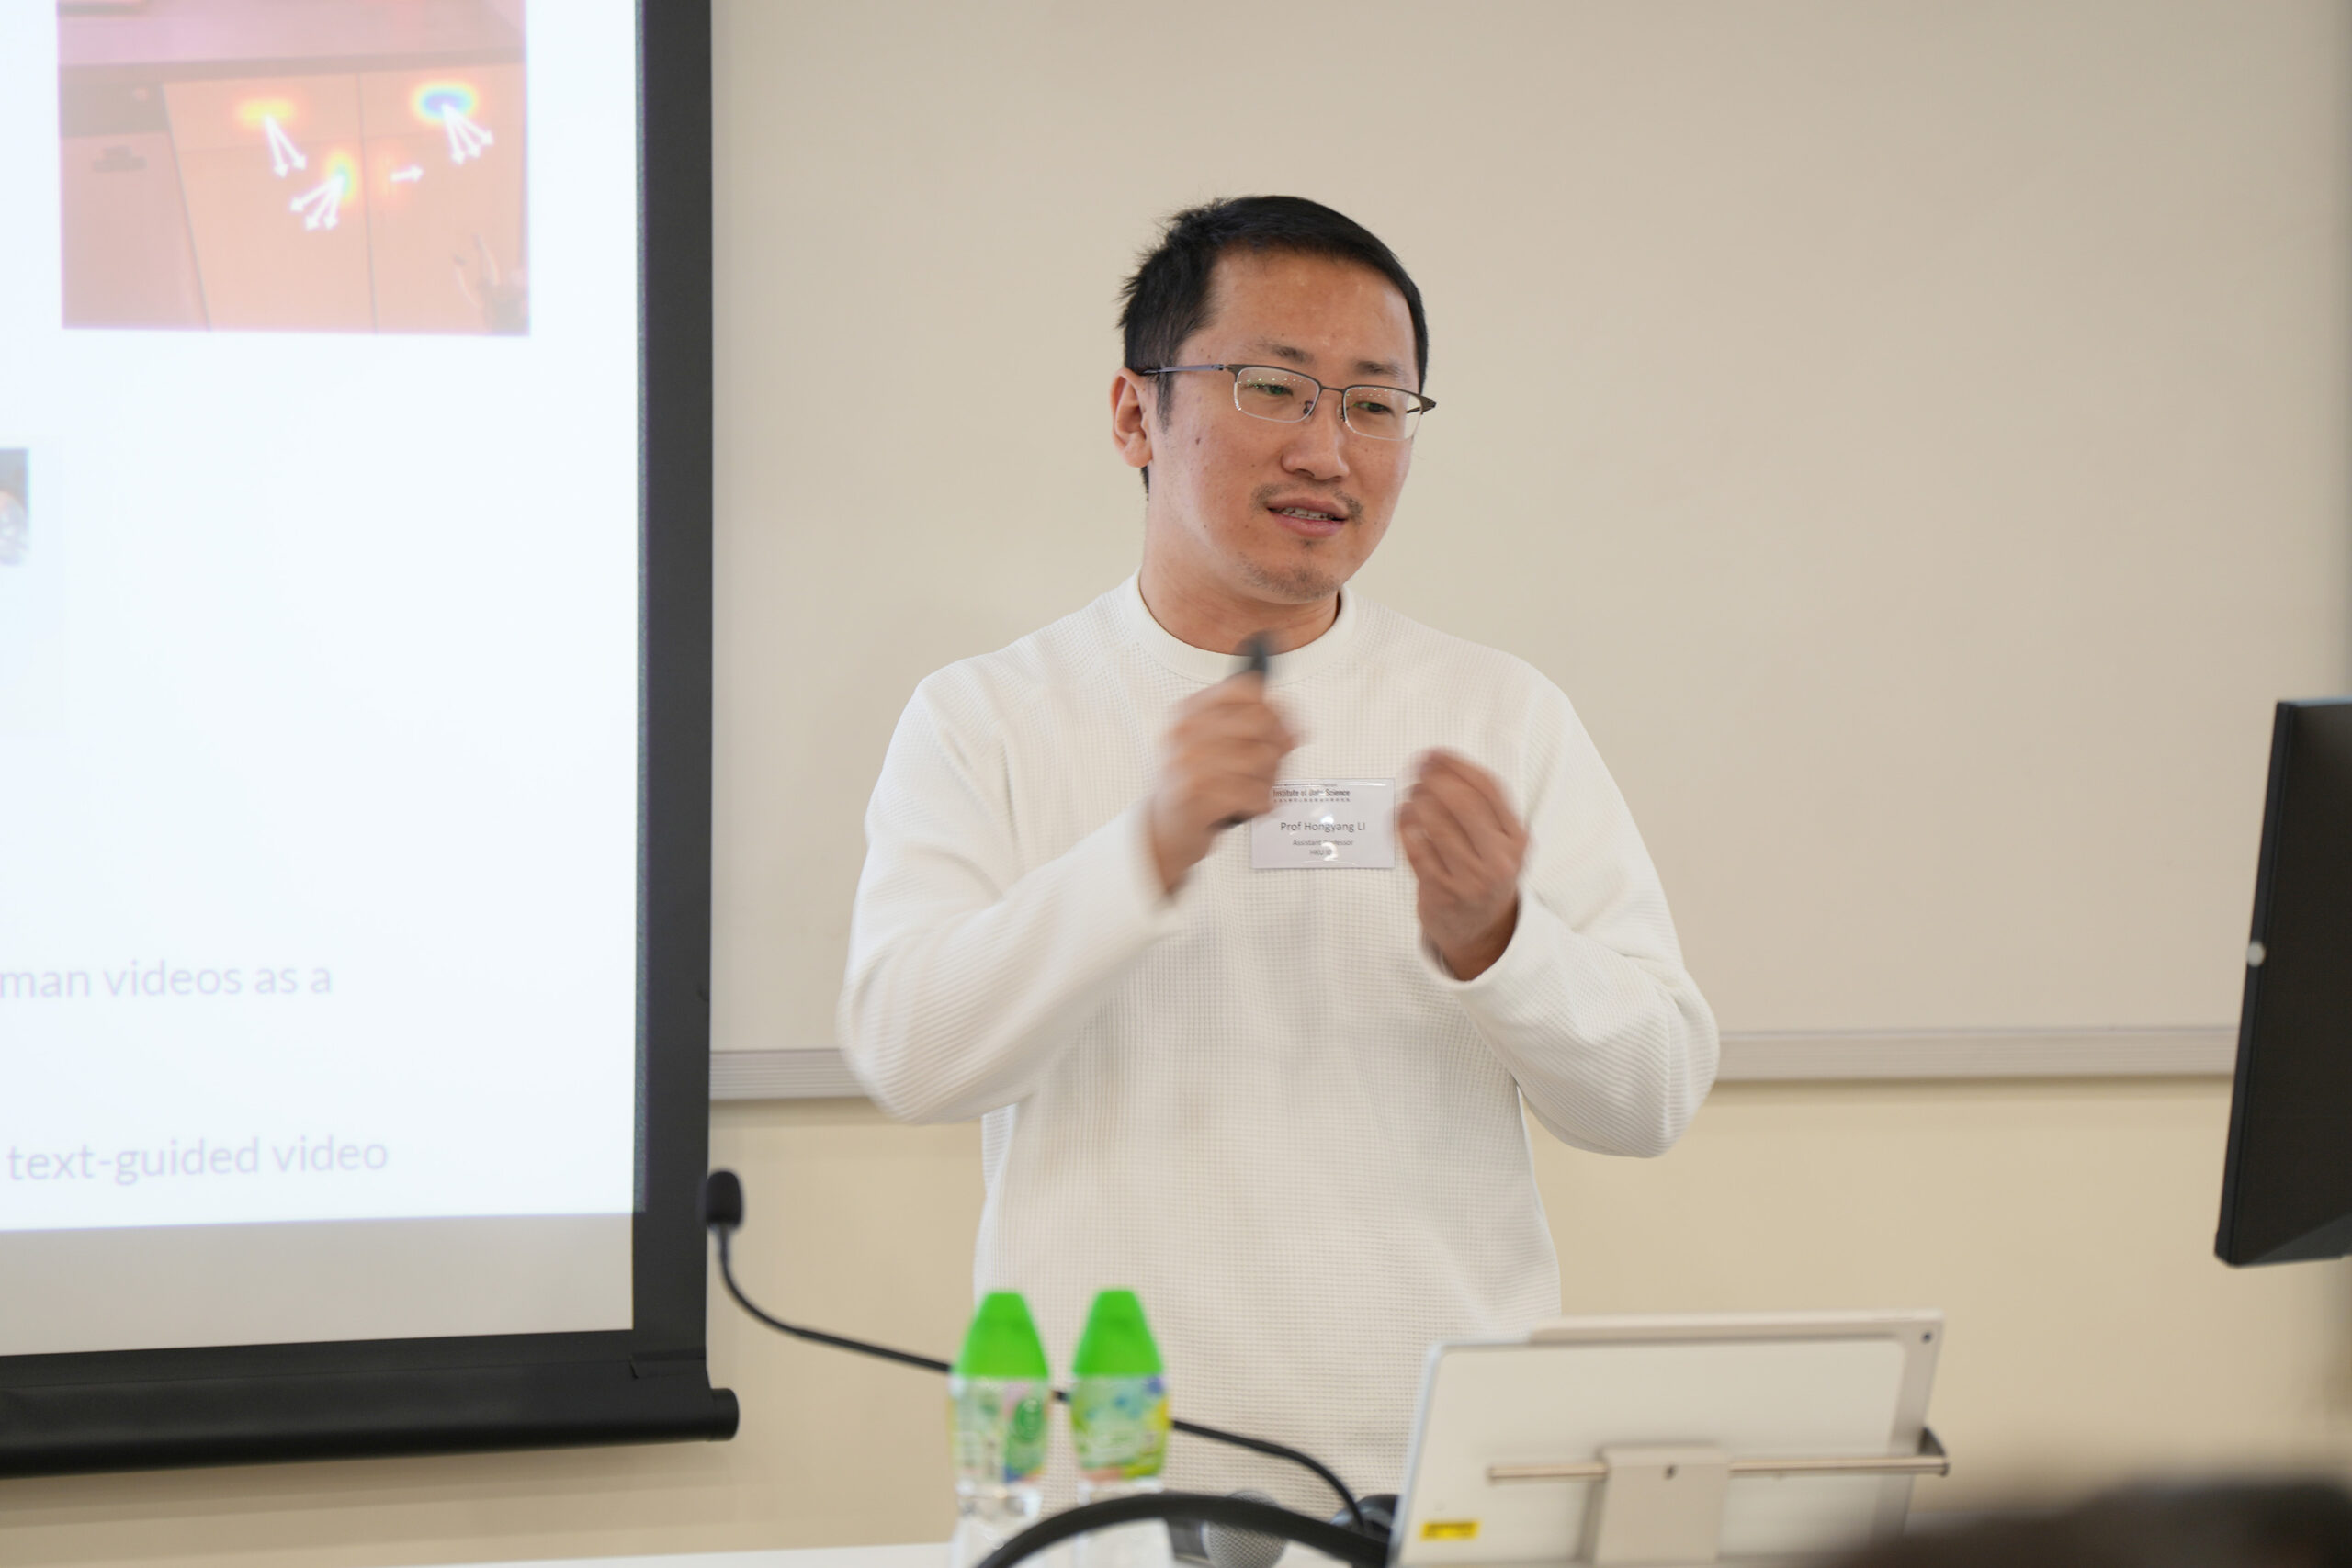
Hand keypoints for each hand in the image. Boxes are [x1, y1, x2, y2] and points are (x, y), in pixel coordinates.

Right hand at [1147, 674, 1296, 893]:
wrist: (1163, 829)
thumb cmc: (1191, 785)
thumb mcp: (1211, 747)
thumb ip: (1250, 732)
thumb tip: (1294, 730)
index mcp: (1189, 711)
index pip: (1246, 689)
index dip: (1275, 708)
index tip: (1283, 728)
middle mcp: (1186, 731)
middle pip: (1261, 721)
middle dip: (1277, 747)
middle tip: (1272, 766)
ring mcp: (1188, 761)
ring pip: (1262, 758)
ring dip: (1270, 780)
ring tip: (1257, 790)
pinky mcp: (1195, 794)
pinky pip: (1253, 792)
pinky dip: (1261, 803)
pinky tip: (1251, 805)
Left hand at [1399, 750, 1525, 979]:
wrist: (1482, 931)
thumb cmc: (1485, 876)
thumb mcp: (1500, 844)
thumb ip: (1482, 809)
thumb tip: (1441, 765)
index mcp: (1516, 840)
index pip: (1488, 789)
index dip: (1456, 765)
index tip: (1434, 755)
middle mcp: (1498, 859)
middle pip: (1462, 802)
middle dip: (1433, 780)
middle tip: (1416, 774)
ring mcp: (1470, 878)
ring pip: (1436, 824)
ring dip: (1415, 802)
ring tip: (1409, 797)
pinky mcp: (1441, 892)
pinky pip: (1416, 849)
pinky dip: (1404, 828)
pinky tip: (1401, 819)